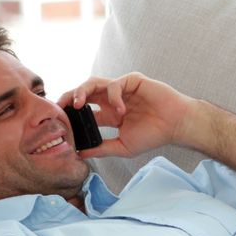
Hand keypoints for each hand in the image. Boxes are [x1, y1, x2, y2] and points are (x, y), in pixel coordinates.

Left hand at [56, 73, 194, 158]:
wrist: (175, 125)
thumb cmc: (153, 135)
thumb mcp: (123, 146)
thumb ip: (101, 148)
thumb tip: (80, 154)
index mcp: (109, 114)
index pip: (84, 110)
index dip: (71, 113)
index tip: (59, 120)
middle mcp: (112, 100)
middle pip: (84, 93)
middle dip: (69, 97)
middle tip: (60, 106)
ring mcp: (122, 89)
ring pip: (94, 83)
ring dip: (82, 91)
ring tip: (78, 104)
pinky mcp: (132, 81)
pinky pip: (115, 84)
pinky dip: (113, 97)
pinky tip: (121, 111)